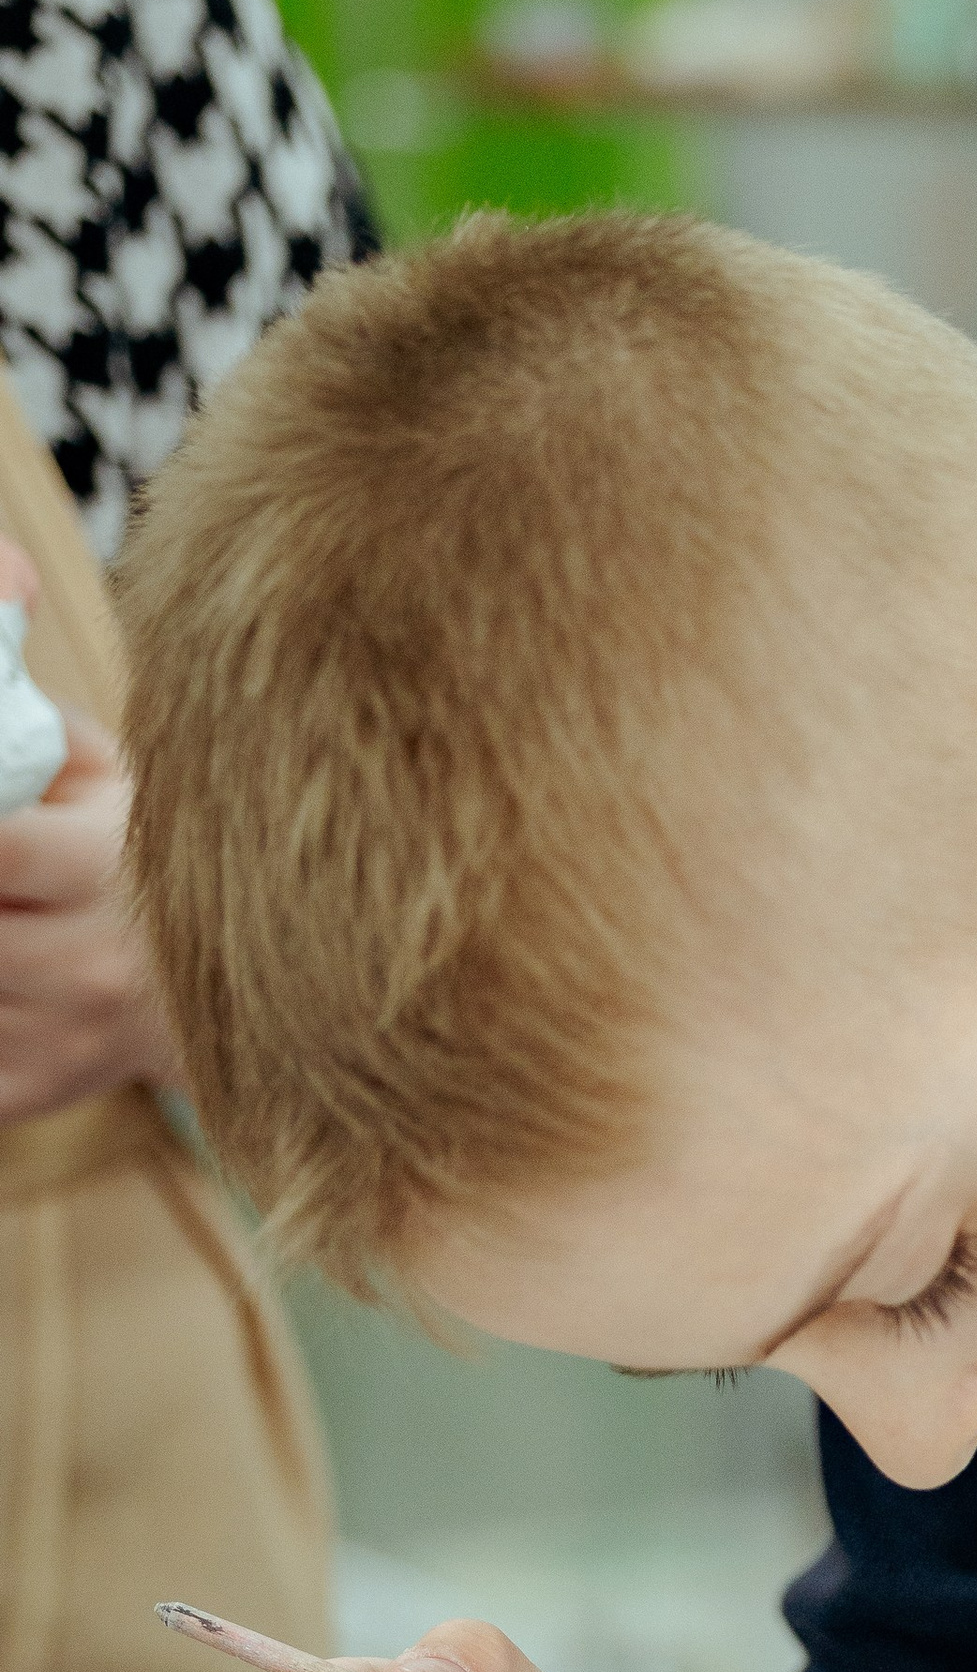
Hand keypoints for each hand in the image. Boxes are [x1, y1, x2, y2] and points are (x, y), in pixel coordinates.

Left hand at [0, 541, 173, 1118]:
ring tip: (10, 900)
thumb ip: (31, 705)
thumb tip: (3, 577)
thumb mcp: (114, 771)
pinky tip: (4, 970)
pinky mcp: (23, 1094)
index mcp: (106, 873)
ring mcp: (51, 1044)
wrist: (256, 1004)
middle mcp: (84, 971)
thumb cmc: (154, 860)